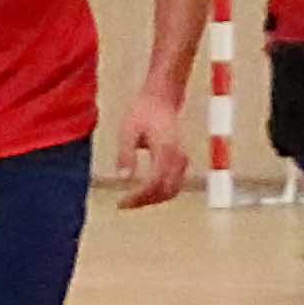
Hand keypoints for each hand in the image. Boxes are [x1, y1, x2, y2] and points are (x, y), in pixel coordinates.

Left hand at [112, 87, 192, 211]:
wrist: (161, 100)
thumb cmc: (142, 113)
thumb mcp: (127, 131)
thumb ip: (126, 154)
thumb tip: (123, 178)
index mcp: (165, 150)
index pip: (155, 182)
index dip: (139, 196)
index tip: (121, 202)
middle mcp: (177, 157)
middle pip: (167, 191)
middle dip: (146, 201)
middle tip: (123, 204)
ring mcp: (181, 160)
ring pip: (172, 190)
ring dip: (153, 199)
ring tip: (131, 201)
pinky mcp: (180, 161)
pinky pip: (173, 184)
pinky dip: (159, 192)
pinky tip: (141, 193)